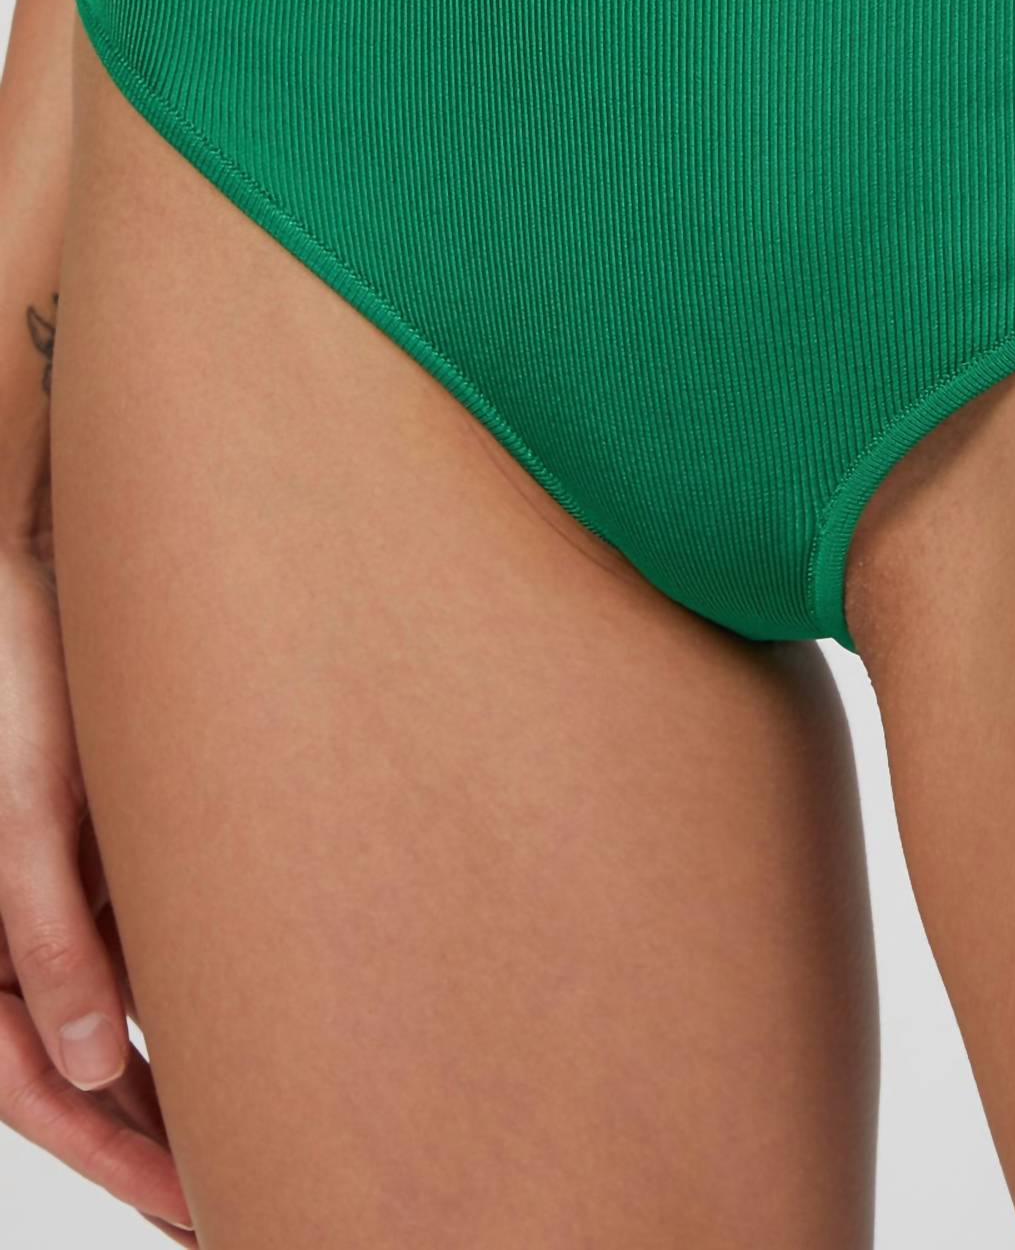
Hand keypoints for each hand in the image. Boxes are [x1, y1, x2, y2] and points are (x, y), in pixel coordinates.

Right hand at [0, 526, 194, 1235]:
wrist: (45, 575)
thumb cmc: (16, 680)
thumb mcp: (31, 817)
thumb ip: (54, 937)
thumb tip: (93, 1068)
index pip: (40, 1087)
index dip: (117, 1160)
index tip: (193, 1209)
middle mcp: (9, 930)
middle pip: (76, 1071)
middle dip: (147, 1143)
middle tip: (229, 1204)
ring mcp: (55, 895)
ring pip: (109, 1018)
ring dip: (166, 1082)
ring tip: (243, 1144)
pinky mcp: (92, 855)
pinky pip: (133, 952)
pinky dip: (175, 1001)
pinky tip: (238, 1032)